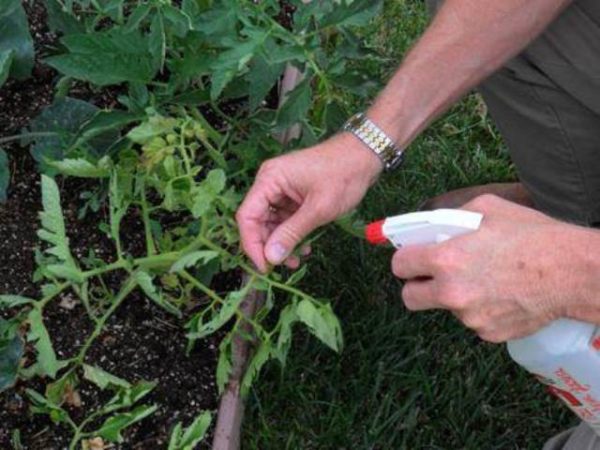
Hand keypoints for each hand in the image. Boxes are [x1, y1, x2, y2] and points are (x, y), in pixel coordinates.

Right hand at [237, 133, 381, 272]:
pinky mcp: (292, 195)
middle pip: (257, 221)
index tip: (264, 266)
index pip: (247, 216)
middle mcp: (269, 183)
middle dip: (269, 246)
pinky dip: (292, 234)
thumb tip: (271, 258)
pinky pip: (285, 219)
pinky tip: (304, 246)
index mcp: (269, 180)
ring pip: (271, 223)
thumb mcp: (318, 209)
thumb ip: (292, 233)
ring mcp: (281, 189)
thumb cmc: (343, 176)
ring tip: (298, 259)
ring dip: (282, 243)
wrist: (364, 156)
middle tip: (286, 265)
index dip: (251, 244)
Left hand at [391, 194, 599, 341]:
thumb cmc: (532, 236)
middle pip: (409, 298)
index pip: (399, 266)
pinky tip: (501, 294)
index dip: (404, 260)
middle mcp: (452, 292)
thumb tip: (433, 225)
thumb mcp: (487, 208)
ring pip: (445, 309)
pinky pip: (472, 321)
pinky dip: (480, 310)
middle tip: (433, 277)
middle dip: (417, 286)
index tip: (411, 259)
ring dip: (454, 297)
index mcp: (445, 259)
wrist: (572, 271)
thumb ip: (452, 217)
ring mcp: (469, 317)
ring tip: (484, 280)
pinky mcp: (488, 333)